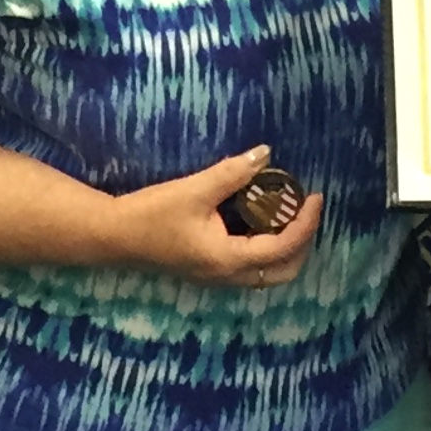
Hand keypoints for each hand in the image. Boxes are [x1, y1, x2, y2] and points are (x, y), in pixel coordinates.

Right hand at [112, 146, 322, 287]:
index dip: (305, 223)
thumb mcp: (195, 190)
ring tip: (289, 213)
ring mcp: (218, 276)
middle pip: (284, 271)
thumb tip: (266, 154)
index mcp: (229, 259)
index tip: (316, 196)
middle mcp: (228, 275)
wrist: (113, 236)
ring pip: (268, 272)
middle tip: (306, 210)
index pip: (283, 247)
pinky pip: (252, 265)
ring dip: (286, 247)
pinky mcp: (208, 269)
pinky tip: (261, 221)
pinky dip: (267, 248)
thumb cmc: (152, 214)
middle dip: (303, 243)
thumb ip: (233, 173)